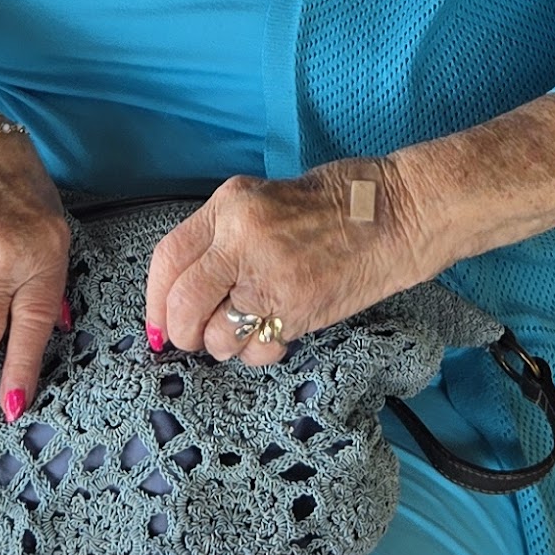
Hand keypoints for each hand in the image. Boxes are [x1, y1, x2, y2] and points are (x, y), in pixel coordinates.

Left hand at [145, 164, 418, 365]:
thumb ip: (226, 237)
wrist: (400, 212)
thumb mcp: (267, 200)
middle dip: (181, 332)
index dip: (154, 299)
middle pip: (182, 304)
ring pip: (216, 335)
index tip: (158, 322)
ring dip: (224, 345)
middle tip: (192, 339)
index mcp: (231, 206)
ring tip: (246, 331)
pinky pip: (257, 349)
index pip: (167, 258)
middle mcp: (242, 240)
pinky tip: (275, 336)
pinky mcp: (298, 310)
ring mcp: (270, 278)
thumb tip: (188, 287)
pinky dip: (258, 353)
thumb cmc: (340, 202)